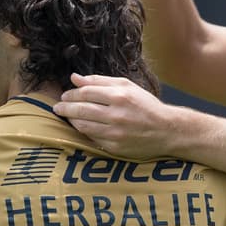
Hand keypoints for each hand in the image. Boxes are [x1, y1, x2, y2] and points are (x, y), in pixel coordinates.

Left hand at [53, 73, 177, 157]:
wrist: (167, 130)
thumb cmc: (146, 106)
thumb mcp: (127, 87)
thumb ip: (100, 81)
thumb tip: (75, 78)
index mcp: (120, 96)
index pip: (86, 92)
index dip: (71, 93)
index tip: (65, 94)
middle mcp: (117, 115)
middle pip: (81, 109)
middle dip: (65, 107)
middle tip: (58, 107)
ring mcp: (116, 133)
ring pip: (83, 126)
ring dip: (71, 120)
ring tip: (68, 116)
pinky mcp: (115, 147)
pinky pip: (92, 138)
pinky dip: (84, 132)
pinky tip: (82, 127)